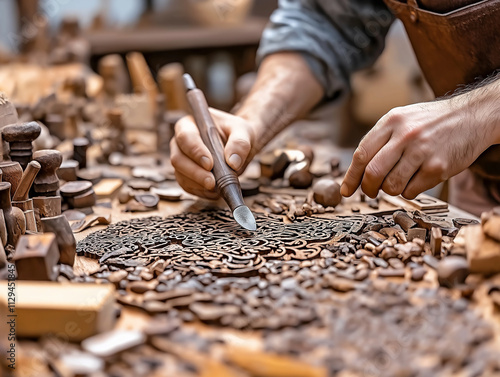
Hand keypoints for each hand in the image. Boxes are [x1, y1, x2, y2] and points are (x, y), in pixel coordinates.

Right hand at [170, 109, 255, 198]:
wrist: (239, 146)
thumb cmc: (237, 133)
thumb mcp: (244, 132)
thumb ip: (240, 143)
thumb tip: (233, 162)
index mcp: (190, 124)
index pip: (185, 136)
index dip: (195, 151)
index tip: (209, 164)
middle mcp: (181, 143)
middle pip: (178, 159)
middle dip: (195, 173)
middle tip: (212, 182)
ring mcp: (182, 160)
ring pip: (181, 175)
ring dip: (198, 184)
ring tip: (217, 188)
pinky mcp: (186, 176)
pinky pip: (188, 187)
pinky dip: (201, 192)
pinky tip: (215, 192)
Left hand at [340, 97, 496, 198]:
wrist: (472, 116)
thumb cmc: (430, 122)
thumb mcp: (402, 120)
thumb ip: (380, 141)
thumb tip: (357, 172)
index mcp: (391, 121)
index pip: (361, 154)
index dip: (351, 177)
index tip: (346, 191)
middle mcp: (405, 135)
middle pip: (373, 173)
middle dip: (368, 189)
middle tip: (370, 192)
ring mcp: (422, 151)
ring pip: (391, 186)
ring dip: (391, 190)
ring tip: (400, 179)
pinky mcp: (438, 167)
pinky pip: (411, 192)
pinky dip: (409, 191)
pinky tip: (417, 178)